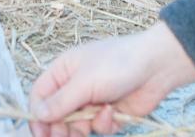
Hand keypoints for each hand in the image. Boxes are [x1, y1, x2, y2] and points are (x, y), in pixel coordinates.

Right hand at [30, 22, 194, 135]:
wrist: (157, 67)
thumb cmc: (118, 64)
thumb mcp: (84, 82)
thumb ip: (60, 102)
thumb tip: (37, 115)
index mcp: (64, 70)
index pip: (40, 96)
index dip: (38, 115)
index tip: (40, 132)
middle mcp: (75, 86)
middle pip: (56, 116)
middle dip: (60, 127)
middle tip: (65, 134)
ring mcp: (92, 100)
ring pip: (76, 126)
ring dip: (83, 127)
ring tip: (95, 117)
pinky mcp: (109, 113)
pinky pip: (98, 128)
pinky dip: (104, 124)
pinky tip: (112, 112)